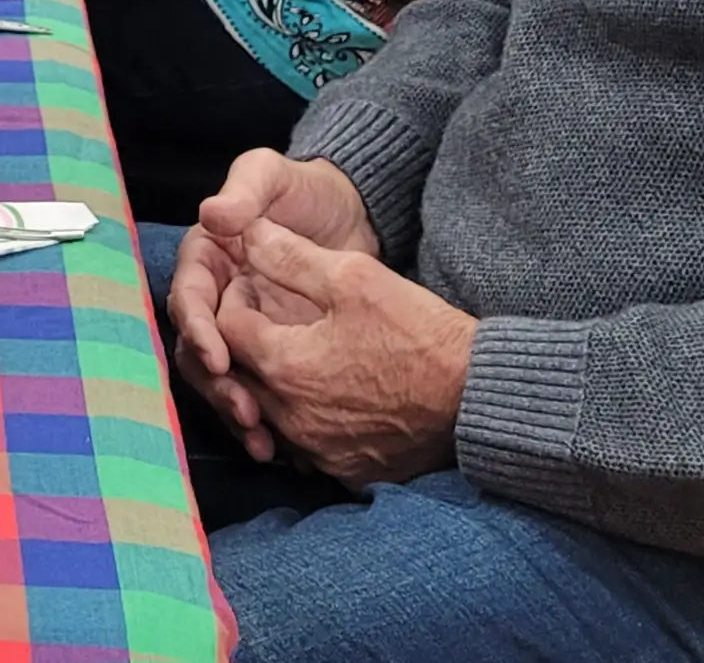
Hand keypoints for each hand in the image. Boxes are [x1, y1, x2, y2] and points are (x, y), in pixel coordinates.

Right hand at [165, 150, 381, 457]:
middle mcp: (215, 300)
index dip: (198, 329)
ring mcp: (242, 330)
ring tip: (261, 440)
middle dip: (216, 384)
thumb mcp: (273, 177)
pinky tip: (280, 446)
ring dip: (234, 409)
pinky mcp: (272, 353)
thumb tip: (211, 214)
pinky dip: (265, 419)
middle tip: (244, 411)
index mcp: (205, 261)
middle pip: (198, 350)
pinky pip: (258, 390)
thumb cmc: (304, 190)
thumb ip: (245, 192)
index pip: (189, 299)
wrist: (352, 215)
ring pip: (223, 378)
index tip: (218, 355)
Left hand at [214, 219, 475, 485]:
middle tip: (273, 317)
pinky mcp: (345, 470)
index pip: (224, 327)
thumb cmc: (420, 333)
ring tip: (301, 351)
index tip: (258, 286)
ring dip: (272, 382)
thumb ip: (290, 256)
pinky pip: (303, 444)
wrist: (478, 397)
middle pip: (239, 374)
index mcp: (283, 365)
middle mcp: (290, 417)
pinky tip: (328, 392)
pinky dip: (304, 417)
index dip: (236, 298)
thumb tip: (246, 233)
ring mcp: (317, 450)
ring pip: (268, 411)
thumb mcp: (355, 277)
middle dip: (246, 342)